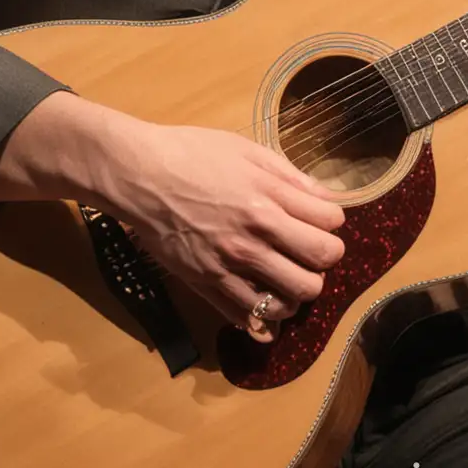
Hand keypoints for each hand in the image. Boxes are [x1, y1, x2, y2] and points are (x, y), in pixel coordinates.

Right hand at [97, 119, 345, 342]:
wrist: (137, 174)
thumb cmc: (189, 153)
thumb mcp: (243, 148)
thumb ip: (288, 175)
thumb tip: (326, 198)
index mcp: (267, 198)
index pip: (330, 223)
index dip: (331, 220)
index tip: (317, 217)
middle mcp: (255, 236)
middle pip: (321, 265)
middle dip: (323, 256)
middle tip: (306, 248)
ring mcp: (232, 265)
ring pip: (294, 299)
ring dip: (298, 288)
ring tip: (285, 274)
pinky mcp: (208, 285)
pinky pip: (251, 318)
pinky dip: (264, 316)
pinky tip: (260, 296)